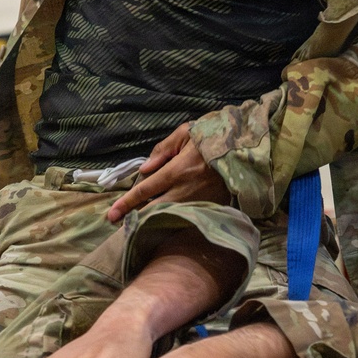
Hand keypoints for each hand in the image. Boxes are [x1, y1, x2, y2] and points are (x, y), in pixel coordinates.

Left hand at [107, 123, 230, 223]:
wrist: (245, 148)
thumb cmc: (212, 136)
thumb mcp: (185, 133)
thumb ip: (163, 149)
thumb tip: (144, 169)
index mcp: (176, 171)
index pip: (145, 190)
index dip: (127, 204)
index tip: (112, 215)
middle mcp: (185, 190)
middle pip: (154, 210)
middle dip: (135, 219)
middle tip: (119, 224)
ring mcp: (199, 201)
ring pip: (170, 216)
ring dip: (153, 221)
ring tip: (137, 225)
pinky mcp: (211, 207)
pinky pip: (187, 216)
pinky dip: (174, 219)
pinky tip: (165, 221)